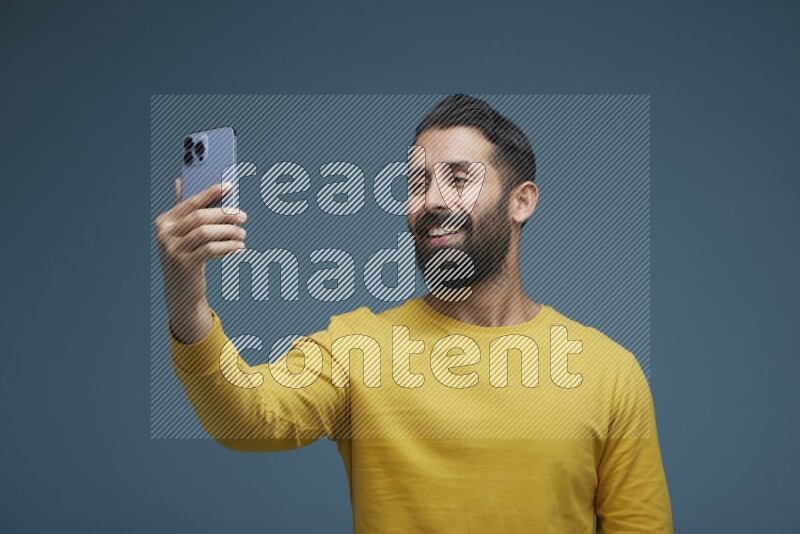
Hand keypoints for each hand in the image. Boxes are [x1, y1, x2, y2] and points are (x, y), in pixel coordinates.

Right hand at [154, 178, 246, 341]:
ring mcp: (172, 250)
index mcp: (164, 222)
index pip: (190, 202)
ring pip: (207, 233)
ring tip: (243, 233)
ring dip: (229, 232)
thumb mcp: (182, 234)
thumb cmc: (186, 256)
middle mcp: (164, 235)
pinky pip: (211, 250)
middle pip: (200, 217)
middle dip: (225, 214)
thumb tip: (180, 180)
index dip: (211, 192)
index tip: (230, 186)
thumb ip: (184, 210)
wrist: (181, 292)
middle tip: (243, 216)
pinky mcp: (184, 265)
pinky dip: (228, 246)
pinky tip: (239, 247)